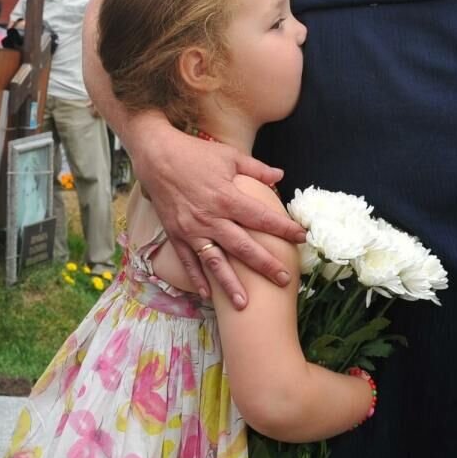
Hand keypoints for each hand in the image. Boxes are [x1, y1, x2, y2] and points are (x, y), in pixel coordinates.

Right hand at [129, 120, 304, 305]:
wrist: (155, 156)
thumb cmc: (194, 154)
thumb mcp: (229, 156)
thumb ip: (256, 169)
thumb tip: (281, 176)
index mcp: (227, 197)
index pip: (262, 218)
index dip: (283, 228)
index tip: (301, 237)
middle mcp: (211, 218)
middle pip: (243, 247)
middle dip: (265, 265)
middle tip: (284, 280)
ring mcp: (192, 230)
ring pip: (215, 262)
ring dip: (230, 284)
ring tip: (244, 304)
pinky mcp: (176, 235)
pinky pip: (188, 261)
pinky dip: (197, 279)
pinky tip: (207, 296)